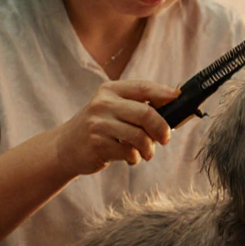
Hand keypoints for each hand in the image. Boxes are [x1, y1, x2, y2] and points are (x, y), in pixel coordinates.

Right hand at [55, 79, 180, 175]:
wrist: (66, 147)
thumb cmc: (100, 127)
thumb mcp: (113, 109)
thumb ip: (138, 106)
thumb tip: (175, 108)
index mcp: (110, 90)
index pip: (143, 88)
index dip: (164, 93)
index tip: (178, 98)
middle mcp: (103, 104)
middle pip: (146, 114)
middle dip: (162, 128)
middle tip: (166, 139)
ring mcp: (98, 124)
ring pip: (139, 136)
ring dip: (149, 148)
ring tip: (146, 152)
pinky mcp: (97, 144)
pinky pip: (128, 152)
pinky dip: (135, 158)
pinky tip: (130, 157)